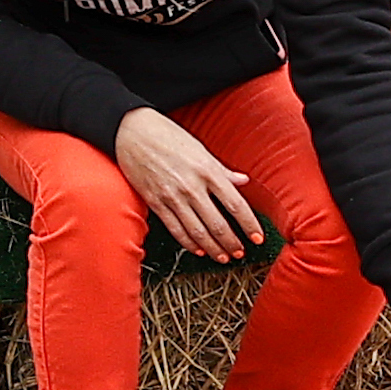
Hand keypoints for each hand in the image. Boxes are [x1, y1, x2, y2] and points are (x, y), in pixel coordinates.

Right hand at [110, 106, 268, 256]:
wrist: (132, 131)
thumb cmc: (168, 136)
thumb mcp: (200, 149)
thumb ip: (222, 170)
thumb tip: (243, 181)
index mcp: (208, 171)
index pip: (236, 204)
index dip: (249, 225)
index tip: (258, 238)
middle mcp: (192, 187)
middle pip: (218, 224)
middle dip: (232, 243)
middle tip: (240, 253)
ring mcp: (173, 197)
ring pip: (198, 232)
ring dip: (213, 249)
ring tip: (223, 257)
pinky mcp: (155, 203)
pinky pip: (175, 229)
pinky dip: (188, 243)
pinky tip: (198, 250)